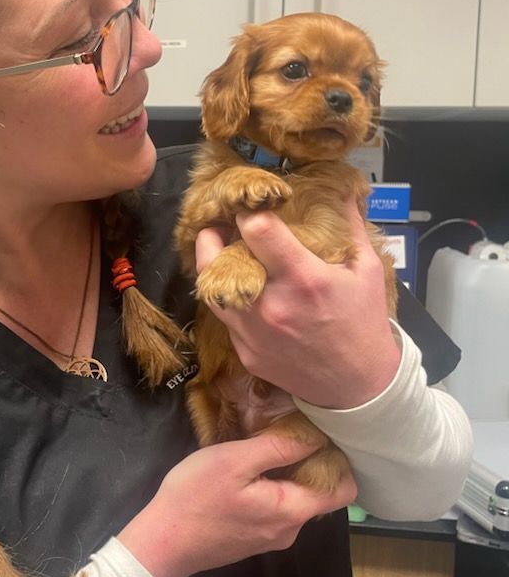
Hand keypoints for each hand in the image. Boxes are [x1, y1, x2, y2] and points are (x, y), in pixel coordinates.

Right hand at [117, 433, 356, 576]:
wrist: (161, 542)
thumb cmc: (196, 497)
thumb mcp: (235, 460)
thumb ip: (278, 448)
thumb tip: (317, 438)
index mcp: (292, 511)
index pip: (344, 491)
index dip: (340, 461)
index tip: (322, 435)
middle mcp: (289, 531)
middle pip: (320, 495)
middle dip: (312, 464)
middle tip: (289, 433)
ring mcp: (269, 539)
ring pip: (295, 502)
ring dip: (288, 476)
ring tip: (266, 448)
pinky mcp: (251, 540)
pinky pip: (276, 511)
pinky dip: (272, 489)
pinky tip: (248, 473)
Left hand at [195, 199, 400, 408]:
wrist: (358, 388)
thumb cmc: (364, 324)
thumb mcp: (367, 271)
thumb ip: (351, 226)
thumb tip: (344, 189)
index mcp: (303, 279)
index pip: (256, 229)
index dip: (249, 211)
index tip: (251, 205)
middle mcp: (271, 305)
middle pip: (217, 257)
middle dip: (214, 234)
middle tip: (221, 226)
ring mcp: (253, 332)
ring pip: (208, 289)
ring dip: (211, 266)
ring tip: (221, 254)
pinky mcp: (246, 352)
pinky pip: (226, 317)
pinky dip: (228, 299)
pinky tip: (242, 291)